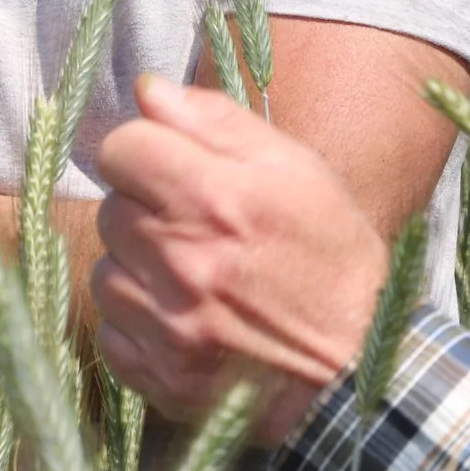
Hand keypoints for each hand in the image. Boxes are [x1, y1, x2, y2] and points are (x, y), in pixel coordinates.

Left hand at [92, 74, 388, 444]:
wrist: (363, 374)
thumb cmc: (335, 261)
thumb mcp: (297, 171)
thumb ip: (215, 121)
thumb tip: (148, 91)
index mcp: (215, 199)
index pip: (120, 148)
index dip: (143, 152)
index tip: (169, 169)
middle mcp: (182, 261)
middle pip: (110, 209)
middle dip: (144, 212)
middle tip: (195, 229)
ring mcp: (169, 327)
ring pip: (106, 273)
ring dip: (137, 270)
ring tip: (192, 279)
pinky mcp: (161, 379)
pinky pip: (112, 334)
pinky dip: (138, 326)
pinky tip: (184, 322)